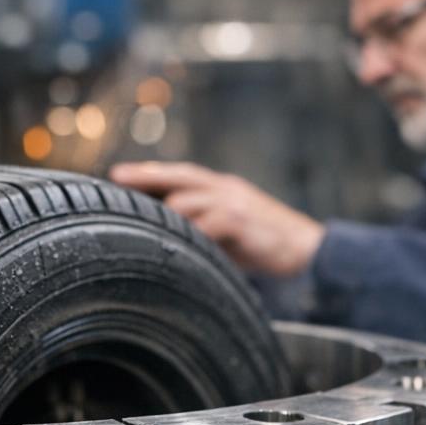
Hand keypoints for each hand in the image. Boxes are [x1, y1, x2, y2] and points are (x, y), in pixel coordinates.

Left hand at [109, 162, 325, 277]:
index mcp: (221, 188)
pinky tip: (172, 243)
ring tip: (135, 228)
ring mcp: (233, 202)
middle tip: (116, 179)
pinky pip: (205, 224)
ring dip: (162, 217)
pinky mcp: (240, 220)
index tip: (117, 175)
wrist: (309, 251)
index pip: (179, 174)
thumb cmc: (264, 244)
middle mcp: (224, 189)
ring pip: (184, 202)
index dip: (149, 173)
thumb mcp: (229, 231)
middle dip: (145, 177)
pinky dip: (188, 234)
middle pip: (178, 176)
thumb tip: (165, 236)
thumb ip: (201, 226)